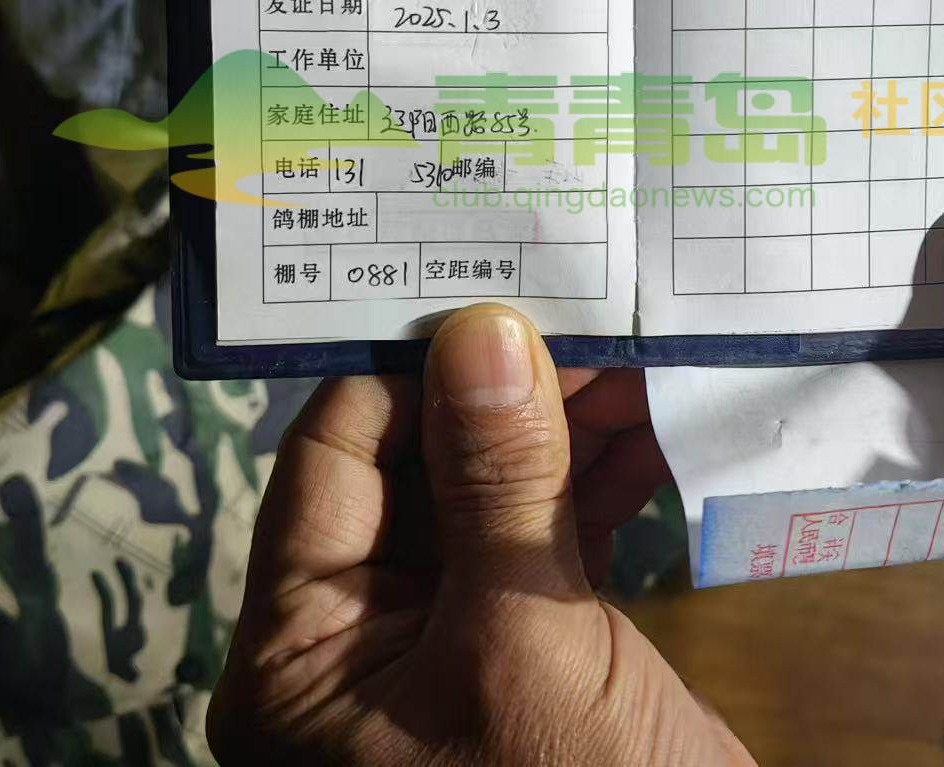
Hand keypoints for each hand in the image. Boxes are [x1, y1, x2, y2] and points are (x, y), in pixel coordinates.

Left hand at [208, 304, 752, 765]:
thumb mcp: (523, 639)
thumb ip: (497, 481)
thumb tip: (480, 329)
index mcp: (298, 652)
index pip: (328, 462)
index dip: (406, 371)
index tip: (482, 291)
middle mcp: (354, 640)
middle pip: (411, 468)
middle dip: (498, 393)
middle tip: (576, 307)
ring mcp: (444, 641)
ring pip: (487, 493)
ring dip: (558, 429)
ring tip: (629, 355)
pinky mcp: (522, 648)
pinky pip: (542, 538)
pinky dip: (593, 483)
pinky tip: (646, 428)